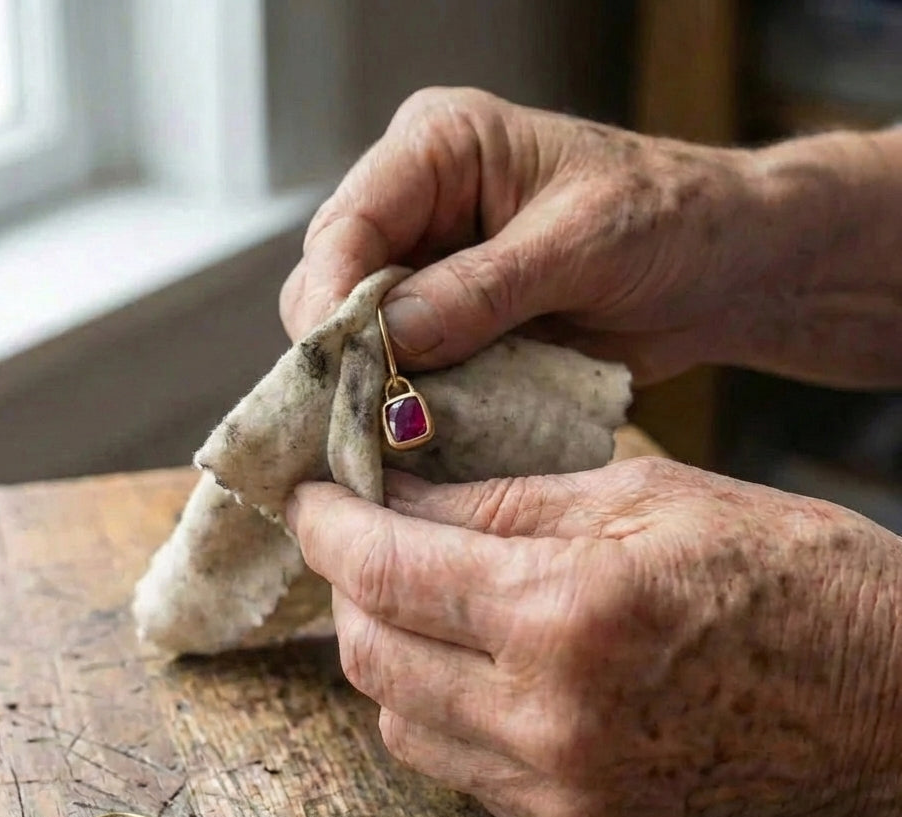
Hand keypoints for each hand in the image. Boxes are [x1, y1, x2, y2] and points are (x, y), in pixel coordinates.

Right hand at [281, 88, 901, 386]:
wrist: (720, 271)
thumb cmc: (669, 219)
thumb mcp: (581, 243)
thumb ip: (484, 288)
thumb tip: (389, 337)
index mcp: (439, 149)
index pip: (348, 222)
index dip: (331, 297)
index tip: (335, 365)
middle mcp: (419, 209)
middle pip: (334, 284)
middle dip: (345, 352)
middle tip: (364, 416)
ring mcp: (430, 274)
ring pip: (359, 338)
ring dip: (376, 387)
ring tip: (395, 432)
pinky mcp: (450, 329)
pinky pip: (406, 373)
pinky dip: (412, 407)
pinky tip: (423, 433)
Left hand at [287, 460, 901, 816]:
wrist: (891, 700)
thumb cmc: (786, 571)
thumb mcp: (642, 496)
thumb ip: (501, 503)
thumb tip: (397, 496)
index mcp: (567, 614)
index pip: (388, 569)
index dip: (330, 526)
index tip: (310, 495)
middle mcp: (549, 721)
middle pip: (371, 657)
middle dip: (346, 588)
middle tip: (361, 538)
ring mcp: (563, 796)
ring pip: (401, 724)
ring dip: (386, 653)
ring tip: (416, 599)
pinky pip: (460, 773)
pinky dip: (439, 712)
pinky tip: (471, 666)